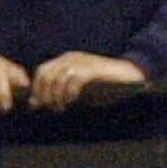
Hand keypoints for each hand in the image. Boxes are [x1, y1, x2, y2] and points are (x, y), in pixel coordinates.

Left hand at [29, 53, 148, 109]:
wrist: (130, 76)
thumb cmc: (106, 86)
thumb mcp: (79, 90)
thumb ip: (59, 94)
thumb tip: (37, 104)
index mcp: (66, 60)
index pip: (42, 71)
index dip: (37, 89)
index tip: (37, 106)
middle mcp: (71, 58)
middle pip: (46, 74)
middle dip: (44, 94)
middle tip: (51, 108)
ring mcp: (82, 62)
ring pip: (58, 78)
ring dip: (56, 96)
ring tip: (61, 108)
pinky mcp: (92, 69)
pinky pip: (74, 79)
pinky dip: (70, 92)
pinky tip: (73, 100)